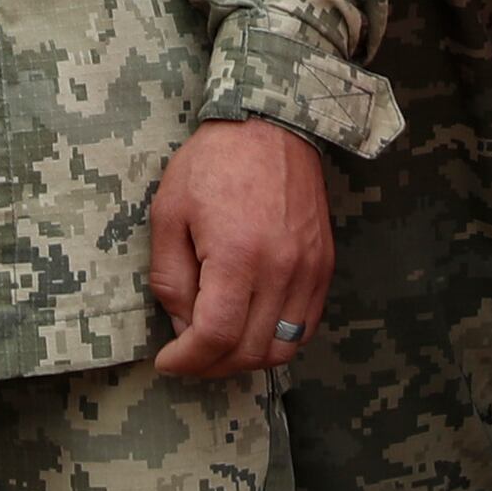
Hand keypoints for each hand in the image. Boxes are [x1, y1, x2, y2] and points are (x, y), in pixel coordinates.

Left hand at [146, 118, 330, 376]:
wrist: (271, 125)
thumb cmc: (213, 163)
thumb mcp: (169, 213)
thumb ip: (171, 278)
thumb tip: (183, 327)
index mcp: (237, 255)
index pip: (215, 337)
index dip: (187, 361)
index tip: (167, 361)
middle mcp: (281, 269)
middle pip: (249, 351)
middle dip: (211, 365)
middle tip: (187, 356)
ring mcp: (309, 270)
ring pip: (282, 348)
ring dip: (246, 359)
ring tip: (219, 345)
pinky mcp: (324, 266)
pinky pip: (304, 326)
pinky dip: (276, 340)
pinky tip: (251, 326)